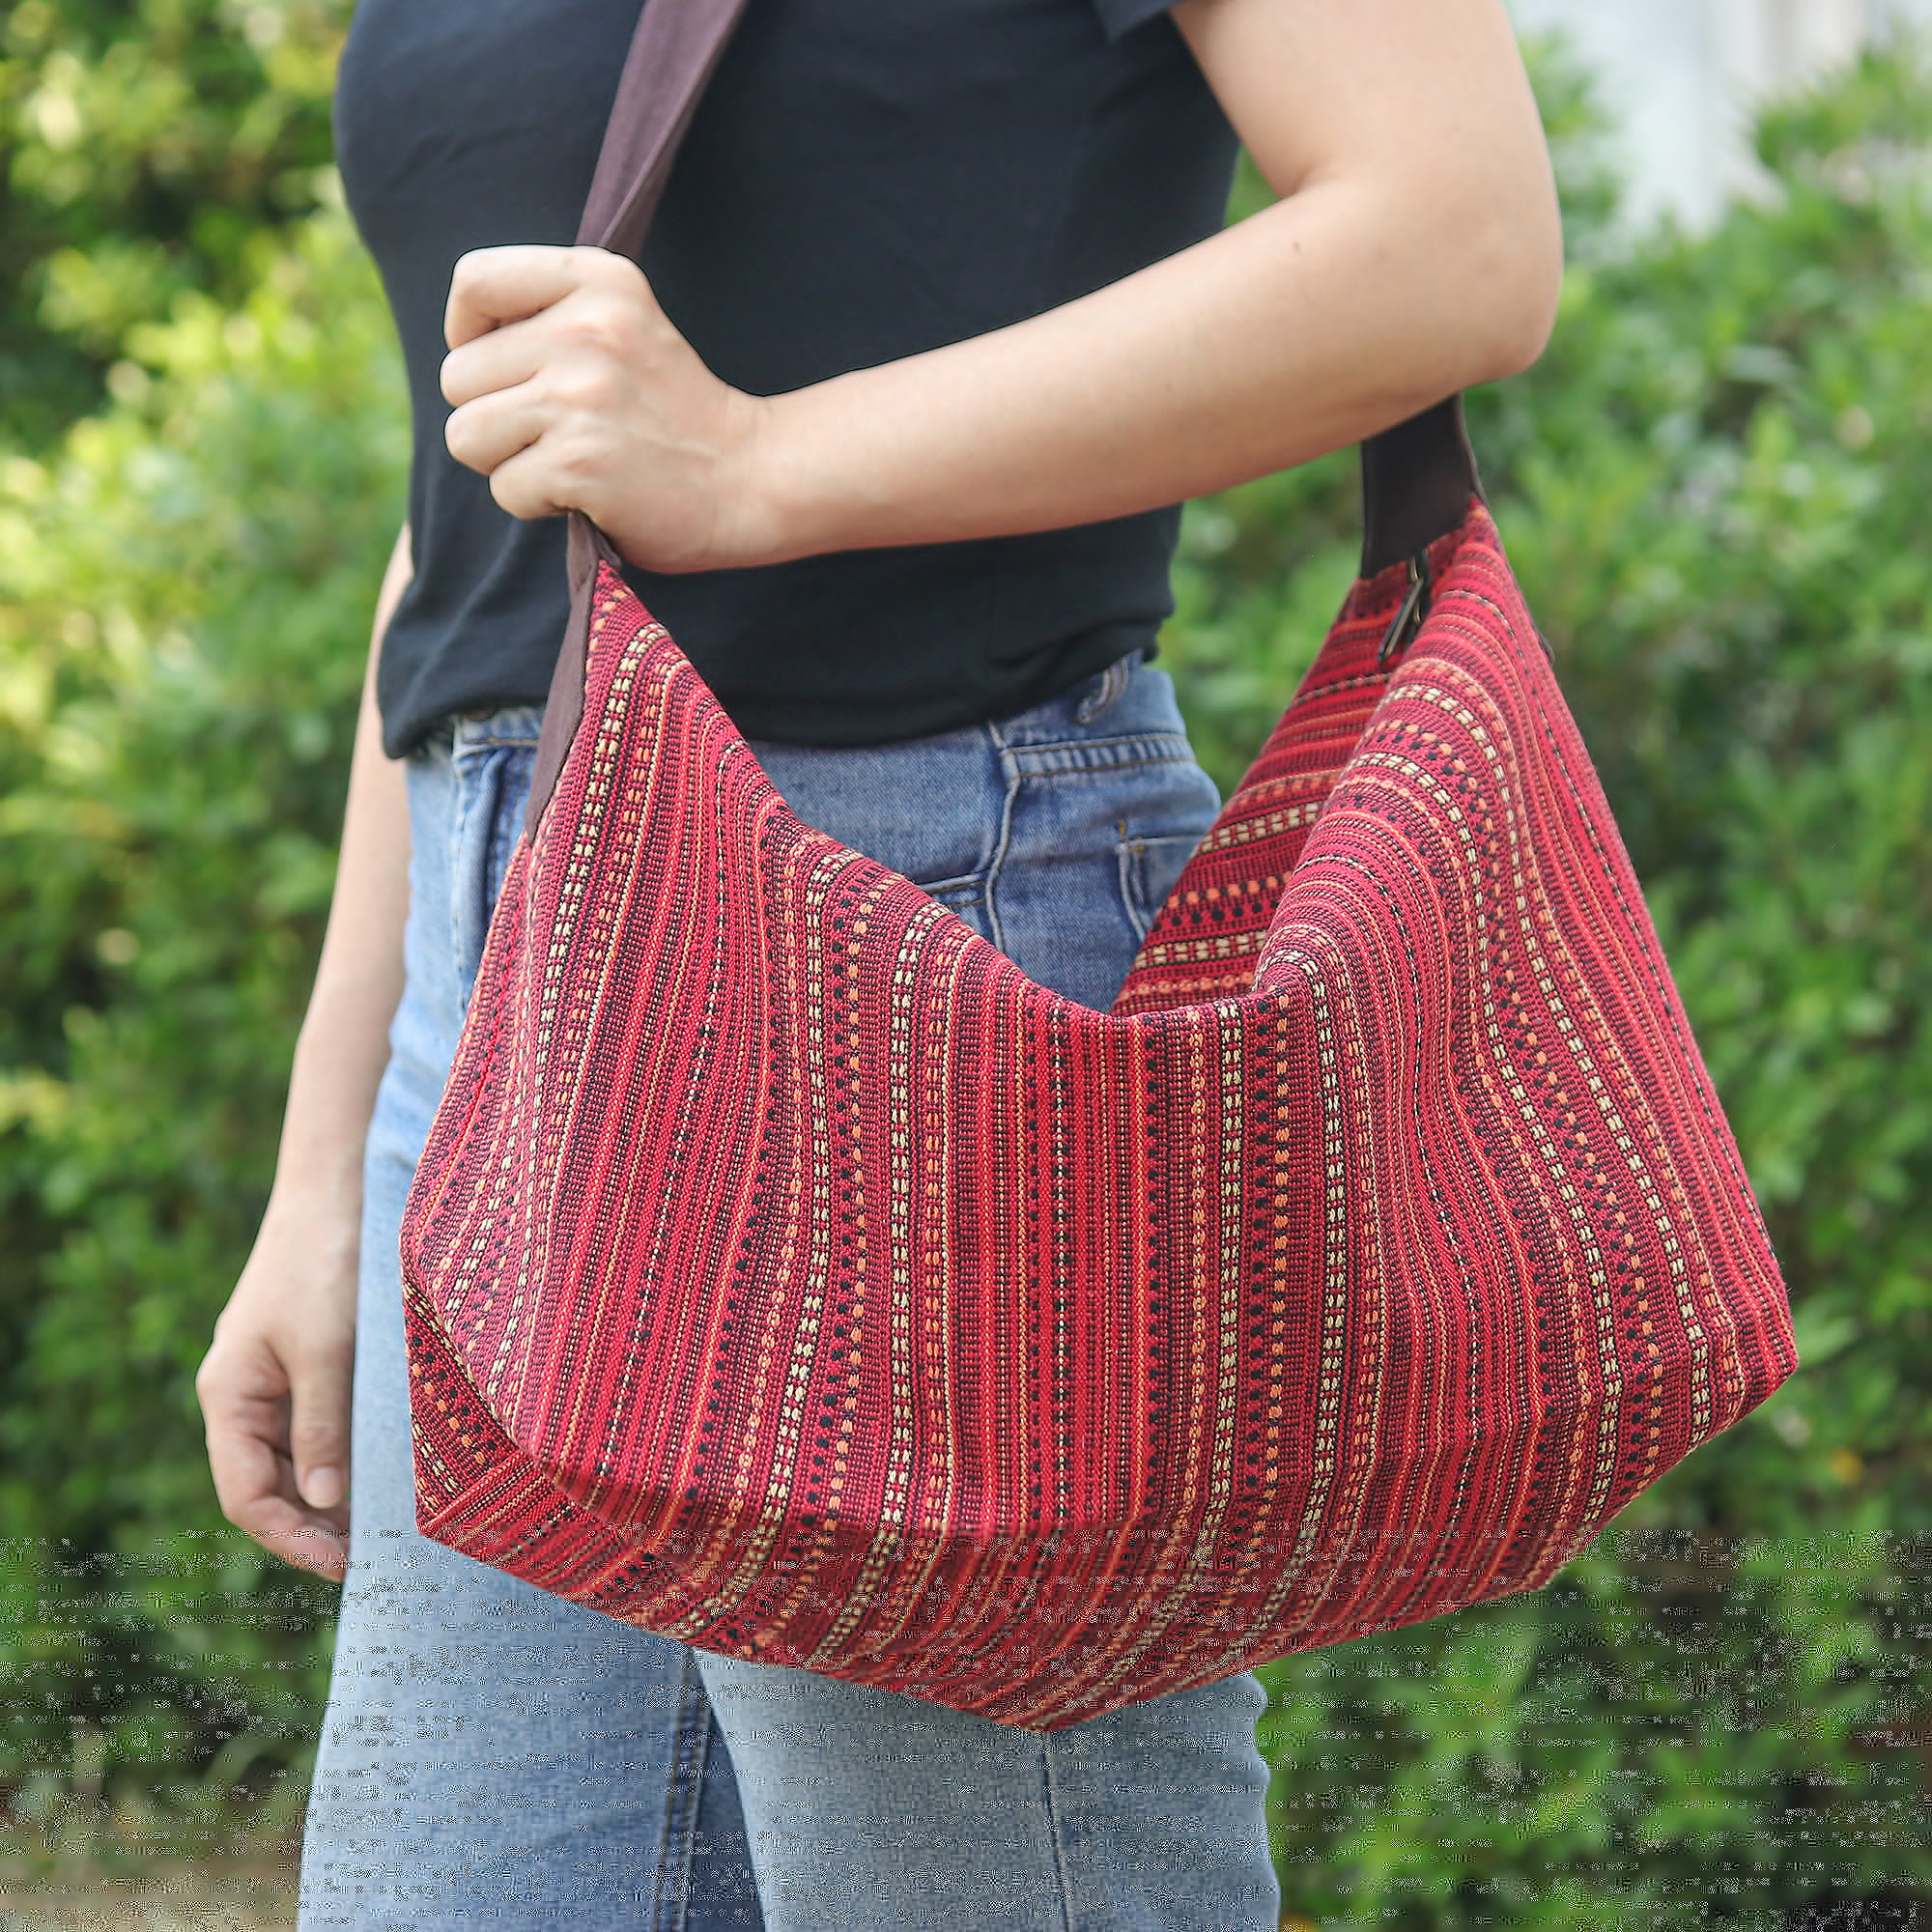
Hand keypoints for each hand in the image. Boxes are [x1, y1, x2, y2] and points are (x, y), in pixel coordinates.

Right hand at [196, 1192, 357, 1581]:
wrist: (338, 1190)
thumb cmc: (326, 1263)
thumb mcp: (326, 1349)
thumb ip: (323, 1426)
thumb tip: (327, 1504)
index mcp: (230, 1395)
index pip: (246, 1494)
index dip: (290, 1538)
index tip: (342, 1566)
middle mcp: (245, 1394)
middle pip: (270, 1484)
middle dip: (314, 1526)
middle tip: (372, 1559)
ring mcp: (276, 1379)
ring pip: (298, 1459)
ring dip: (332, 1496)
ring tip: (384, 1530)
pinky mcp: (310, 1362)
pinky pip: (319, 1426)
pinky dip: (346, 1455)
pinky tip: (383, 1476)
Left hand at [440, 244, 772, 573]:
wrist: (752, 479)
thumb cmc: (675, 413)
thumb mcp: (625, 325)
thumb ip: (550, 313)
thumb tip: (461, 344)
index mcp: (598, 281)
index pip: (473, 280)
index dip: (469, 333)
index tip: (507, 366)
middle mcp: (585, 329)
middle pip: (458, 377)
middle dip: (493, 415)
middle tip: (558, 432)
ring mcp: (579, 396)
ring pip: (466, 435)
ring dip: (507, 463)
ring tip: (568, 461)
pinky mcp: (578, 462)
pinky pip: (504, 489)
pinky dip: (537, 504)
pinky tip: (588, 492)